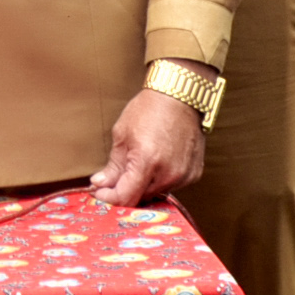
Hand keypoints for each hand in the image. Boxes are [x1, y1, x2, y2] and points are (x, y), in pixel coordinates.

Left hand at [93, 84, 206, 205]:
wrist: (180, 96)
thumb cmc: (149, 109)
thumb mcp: (122, 134)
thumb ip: (113, 165)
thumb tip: (100, 183)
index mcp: (146, 162)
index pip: (125, 197)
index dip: (109, 198)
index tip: (100, 192)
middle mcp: (167, 174)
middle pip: (140, 198)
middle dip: (125, 190)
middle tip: (115, 178)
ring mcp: (183, 176)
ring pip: (156, 193)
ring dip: (144, 185)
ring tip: (140, 162)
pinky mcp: (193, 174)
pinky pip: (172, 186)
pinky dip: (161, 179)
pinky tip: (158, 161)